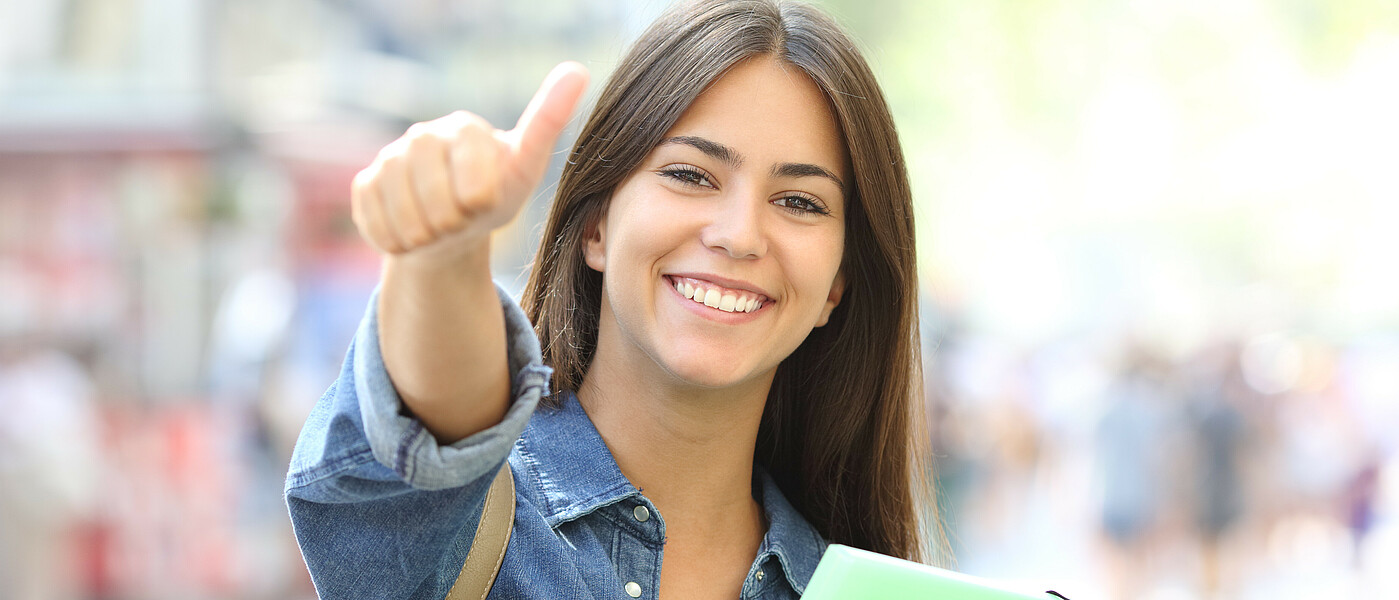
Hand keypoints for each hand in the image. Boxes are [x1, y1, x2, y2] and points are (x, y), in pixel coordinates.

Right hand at [350, 62, 589, 261]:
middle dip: (453, 222)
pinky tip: (412, 233)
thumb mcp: (525, 168)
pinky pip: (376, 225)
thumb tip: (576, 69)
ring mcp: (389, 158)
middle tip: (462, 221)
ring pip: (403, 216)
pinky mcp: (365, 184)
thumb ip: (546, 123)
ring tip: (440, 229)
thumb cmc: (494, 196)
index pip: (472, 177)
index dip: (478, 200)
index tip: (484, 202)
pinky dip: (398, 242)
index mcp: (465, 127)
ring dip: (427, 236)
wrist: (451, 229)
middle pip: (435, 198)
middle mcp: (423, 135)